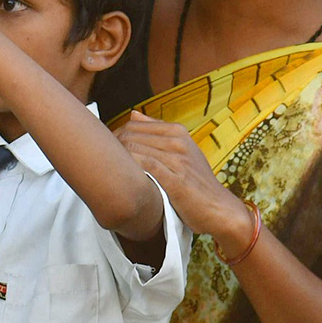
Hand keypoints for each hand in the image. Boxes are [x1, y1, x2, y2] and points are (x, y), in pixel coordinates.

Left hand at [116, 111, 250, 244]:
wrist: (219, 208)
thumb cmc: (196, 182)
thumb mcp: (182, 150)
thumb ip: (157, 131)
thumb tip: (133, 114)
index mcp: (177, 131)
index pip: (133, 125)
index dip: (115, 136)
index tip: (106, 150)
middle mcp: (177, 141)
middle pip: (130, 135)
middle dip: (111, 146)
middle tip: (102, 161)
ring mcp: (177, 159)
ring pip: (133, 148)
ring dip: (116, 158)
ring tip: (107, 171)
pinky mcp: (175, 179)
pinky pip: (143, 165)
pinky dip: (128, 169)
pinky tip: (120, 178)